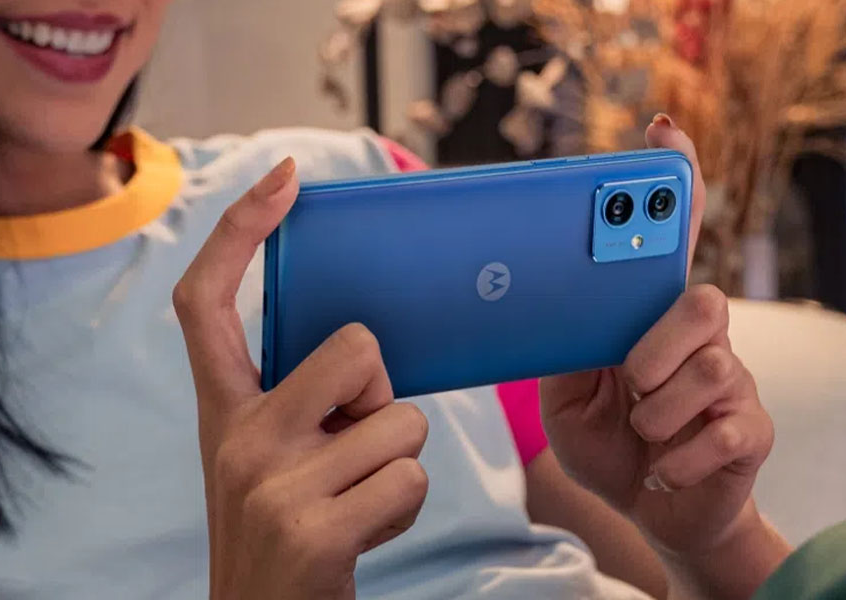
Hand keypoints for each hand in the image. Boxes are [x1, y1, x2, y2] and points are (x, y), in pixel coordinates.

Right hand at [174, 158, 428, 599]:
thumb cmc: (286, 525)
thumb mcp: (271, 453)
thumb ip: (301, 396)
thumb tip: (368, 349)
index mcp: (224, 409)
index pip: (207, 301)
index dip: (240, 231)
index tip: (282, 179)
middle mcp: (237, 436)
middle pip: (357, 347)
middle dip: (380, 391)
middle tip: (352, 440)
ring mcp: (271, 483)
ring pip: (401, 421)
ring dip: (396, 460)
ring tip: (354, 497)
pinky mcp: (313, 528)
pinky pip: (410, 479)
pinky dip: (404, 507)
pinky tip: (364, 529)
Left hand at [539, 118, 773, 557]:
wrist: (647, 508)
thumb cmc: (607, 440)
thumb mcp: (564, 395)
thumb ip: (565, 349)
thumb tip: (549, 305)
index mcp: (652, 320)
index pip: (675, 241)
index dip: (676, 186)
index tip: (663, 129)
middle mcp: (701, 339)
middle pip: (703, 301)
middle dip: (655, 348)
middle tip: (629, 378)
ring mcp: (732, 383)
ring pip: (706, 368)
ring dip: (654, 411)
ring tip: (641, 431)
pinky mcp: (749, 430)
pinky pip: (717, 431)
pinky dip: (675, 457)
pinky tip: (663, 465)